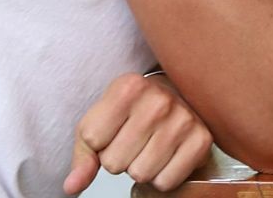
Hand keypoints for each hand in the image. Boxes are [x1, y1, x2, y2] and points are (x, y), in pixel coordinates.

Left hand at [65, 72, 213, 194]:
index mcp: (129, 87)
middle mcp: (159, 100)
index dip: (100, 143)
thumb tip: (71, 186)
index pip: (94, 140)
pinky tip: (166, 156)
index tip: (116, 129)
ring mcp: (183, 120)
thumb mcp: (101, 120)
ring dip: (141, 168)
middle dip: (121, 158)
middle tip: (135, 140)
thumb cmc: (134, 109)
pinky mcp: (201, 140)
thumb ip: (84, 154)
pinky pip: (166, 182)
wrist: (178, 96)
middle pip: (116, 163)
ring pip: (140, 175)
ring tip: (150, 146)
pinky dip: (162, 177)